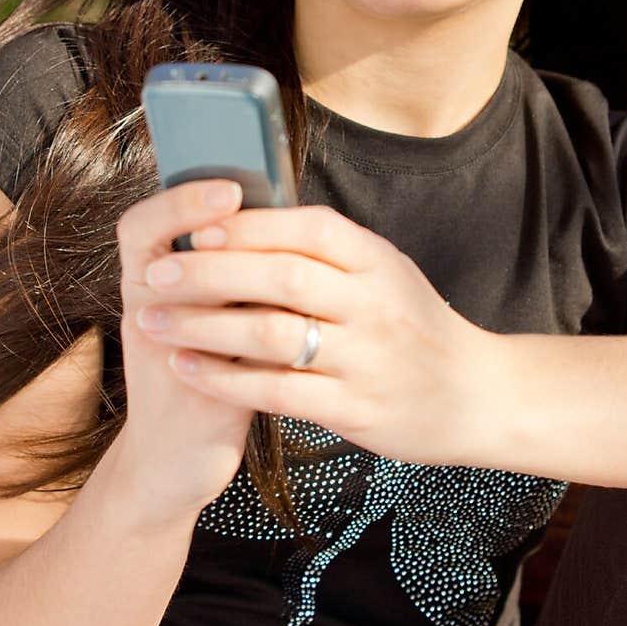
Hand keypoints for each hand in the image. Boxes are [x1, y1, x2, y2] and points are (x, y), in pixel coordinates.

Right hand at [113, 179, 254, 524]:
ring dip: (224, 265)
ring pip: (175, 294)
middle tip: (234, 192)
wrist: (180, 454)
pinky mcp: (186, 386)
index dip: (177, 200)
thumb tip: (275, 209)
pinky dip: (251, 323)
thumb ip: (231, 268)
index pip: (141, 225)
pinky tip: (292, 307)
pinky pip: (210, 348)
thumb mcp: (211, 311)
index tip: (224, 183)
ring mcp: (159, 348)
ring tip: (269, 242)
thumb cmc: (208, 368)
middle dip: (193, 215)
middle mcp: (145, 310)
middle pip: (148, 245)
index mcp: (149, 285)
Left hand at [134, 202, 491, 466]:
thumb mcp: (384, 270)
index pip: (308, 228)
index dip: (249, 225)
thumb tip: (243, 216)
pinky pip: (276, 391)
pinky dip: (224, 378)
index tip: (194, 224)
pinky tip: (187, 367)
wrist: (472, 394)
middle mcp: (373, 304)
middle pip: (281, 278)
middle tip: (157, 271)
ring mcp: (365, 359)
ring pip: (271, 334)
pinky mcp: (353, 409)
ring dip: (203, 325)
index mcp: (377, 260)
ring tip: (154, 319)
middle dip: (210, 272)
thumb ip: (327, 249)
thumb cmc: (412, 323)